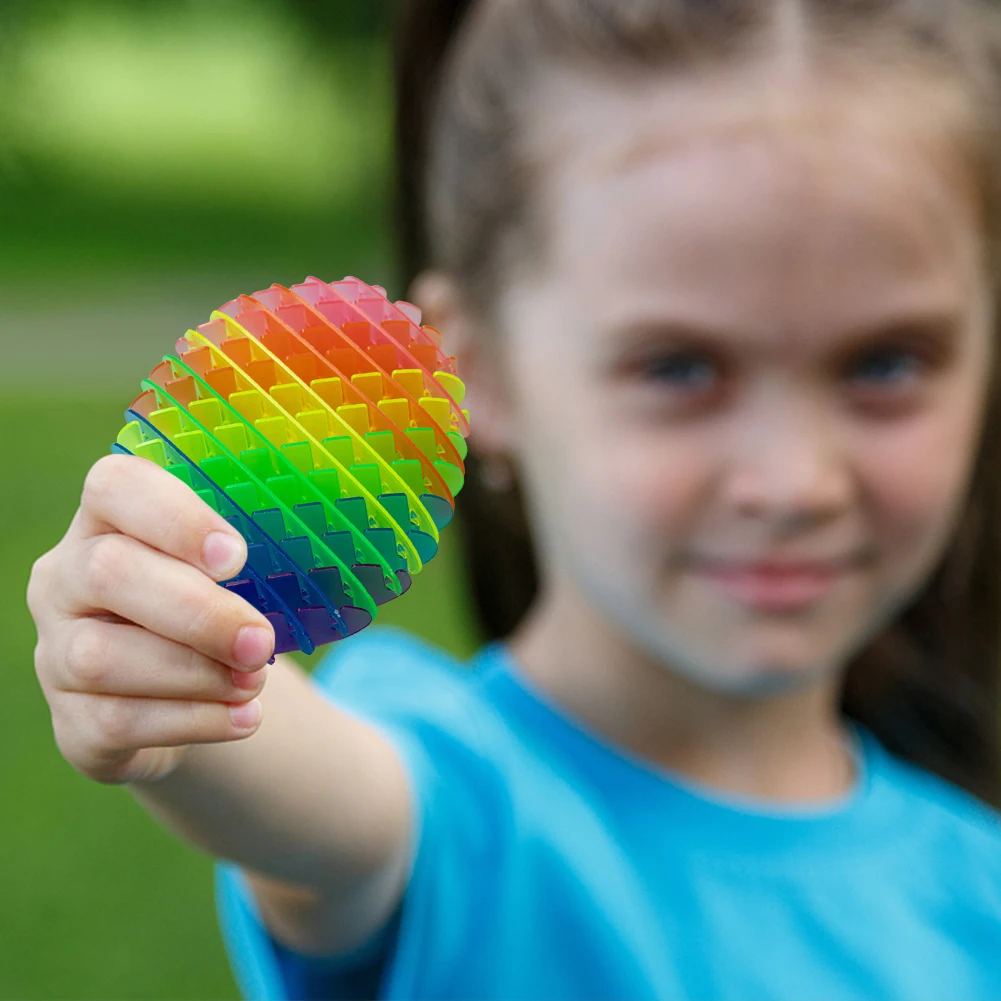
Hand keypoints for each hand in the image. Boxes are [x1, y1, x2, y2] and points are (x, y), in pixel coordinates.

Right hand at [27, 453, 274, 784]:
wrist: (184, 695)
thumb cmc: (213, 607)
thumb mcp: (229, 573)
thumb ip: (257, 553)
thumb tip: (321, 556)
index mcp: (107, 520)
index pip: (114, 485)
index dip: (175, 517)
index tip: (236, 556)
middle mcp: (65, 578)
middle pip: (107, 573)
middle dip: (198, 611)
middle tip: (260, 640)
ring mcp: (56, 652)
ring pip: (101, 657)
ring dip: (194, 673)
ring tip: (253, 682)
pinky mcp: (71, 721)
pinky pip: (116, 722)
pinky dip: (193, 721)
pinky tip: (243, 718)